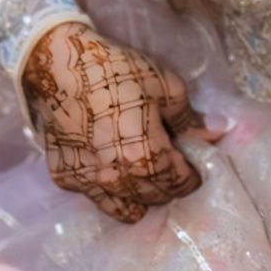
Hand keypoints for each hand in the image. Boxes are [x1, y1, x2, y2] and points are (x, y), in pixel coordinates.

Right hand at [19, 16, 202, 224]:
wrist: (54, 62)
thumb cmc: (113, 70)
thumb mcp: (164, 85)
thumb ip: (191, 118)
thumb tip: (216, 132)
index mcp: (146, 158)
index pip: (181, 183)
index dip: (192, 174)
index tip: (192, 162)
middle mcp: (117, 179)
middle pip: (156, 198)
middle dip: (168, 183)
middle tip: (168, 161)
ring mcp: (87, 183)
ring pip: (127, 208)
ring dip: (140, 194)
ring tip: (140, 171)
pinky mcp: (65, 178)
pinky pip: (96, 197)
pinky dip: (109, 190)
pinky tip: (110, 167)